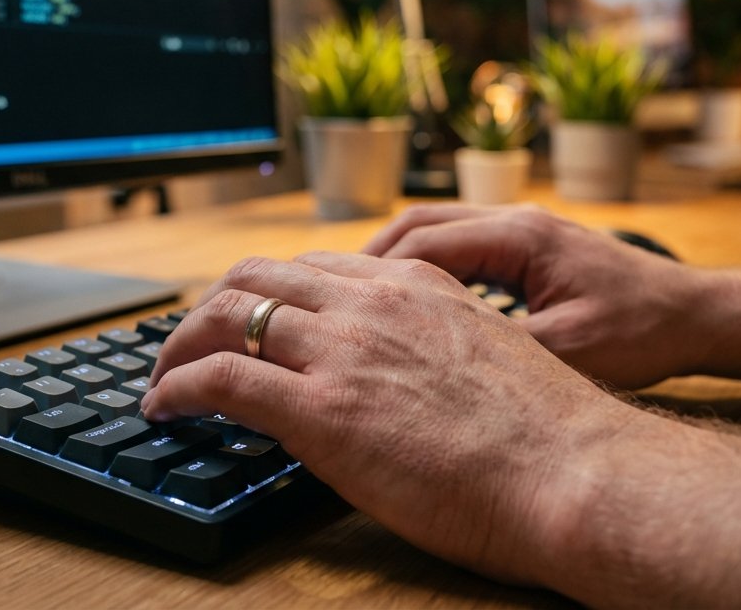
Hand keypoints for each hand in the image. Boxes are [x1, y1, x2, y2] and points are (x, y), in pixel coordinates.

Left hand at [142, 250, 628, 583]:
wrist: (575, 472)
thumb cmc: (549, 435)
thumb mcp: (485, 355)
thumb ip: (428, 345)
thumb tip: (392, 373)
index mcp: (413, 285)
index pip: (311, 268)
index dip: (266, 292)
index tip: (248, 320)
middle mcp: (372, 302)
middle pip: (258, 276)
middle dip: (213, 307)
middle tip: (191, 342)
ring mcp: (344, 350)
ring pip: (228, 313)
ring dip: (182, 343)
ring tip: (165, 375)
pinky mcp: (322, 409)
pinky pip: (220, 378)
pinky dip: (177, 386)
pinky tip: (165, 406)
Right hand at [363, 203, 723, 389]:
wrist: (699, 314)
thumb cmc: (644, 332)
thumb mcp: (570, 351)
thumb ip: (502, 352)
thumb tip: (430, 368)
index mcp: (520, 238)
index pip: (423, 243)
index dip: (372, 274)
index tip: (334, 303)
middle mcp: (515, 222)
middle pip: (419, 225)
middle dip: (369, 260)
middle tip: (329, 297)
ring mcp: (523, 230)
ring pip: (437, 231)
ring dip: (395, 263)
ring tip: (357, 303)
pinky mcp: (530, 247)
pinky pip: (461, 248)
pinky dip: (427, 271)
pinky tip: (412, 308)